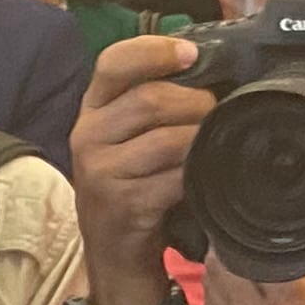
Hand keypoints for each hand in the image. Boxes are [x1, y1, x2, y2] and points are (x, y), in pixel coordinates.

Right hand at [70, 29, 211, 304]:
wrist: (115, 253)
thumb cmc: (132, 185)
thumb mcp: (128, 136)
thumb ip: (152, 98)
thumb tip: (206, 65)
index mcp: (92, 109)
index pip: (114, 62)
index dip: (155, 50)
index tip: (191, 53)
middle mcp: (87, 135)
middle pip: (151, 98)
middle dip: (196, 103)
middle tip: (216, 114)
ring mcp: (101, 172)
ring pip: (168, 138)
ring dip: (202, 139)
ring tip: (212, 146)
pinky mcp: (122, 205)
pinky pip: (174, 178)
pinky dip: (198, 175)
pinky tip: (203, 178)